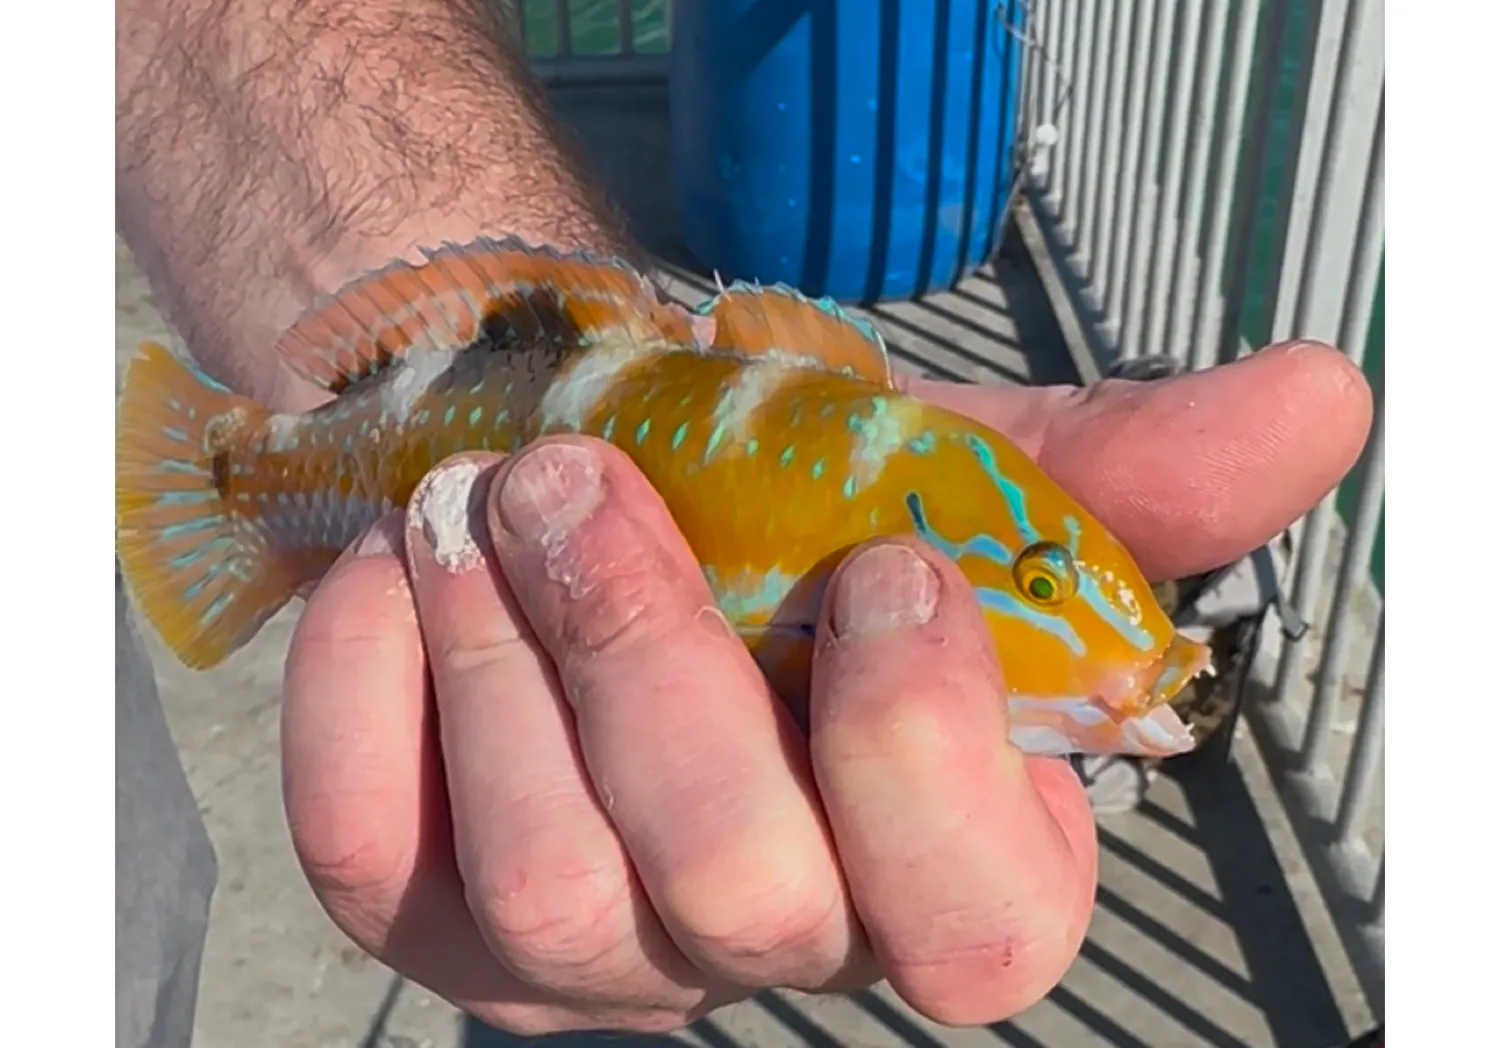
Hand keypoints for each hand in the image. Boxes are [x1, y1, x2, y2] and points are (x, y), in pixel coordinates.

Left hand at [280, 340, 1371, 1032]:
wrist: (580, 464)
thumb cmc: (776, 501)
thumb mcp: (944, 480)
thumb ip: (1117, 477)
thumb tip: (1314, 406)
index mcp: (932, 852)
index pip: (979, 925)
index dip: (928, 755)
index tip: (878, 564)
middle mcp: (773, 933)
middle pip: (742, 894)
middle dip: (658, 665)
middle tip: (585, 484)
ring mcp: (592, 948)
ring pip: (554, 892)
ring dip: (505, 662)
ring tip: (477, 501)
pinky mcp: (433, 912)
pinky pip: (375, 856)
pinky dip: (368, 698)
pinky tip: (390, 575)